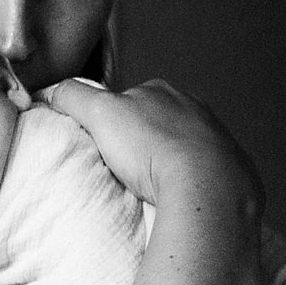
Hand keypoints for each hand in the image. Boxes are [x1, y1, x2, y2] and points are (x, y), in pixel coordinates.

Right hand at [43, 77, 261, 212]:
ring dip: (169, 160)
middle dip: (143, 140)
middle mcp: (192, 107)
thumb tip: (53, 90)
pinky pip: (206, 170)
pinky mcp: (232, 166)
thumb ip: (73, 95)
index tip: (103, 143)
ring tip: (151, 185)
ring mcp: (216, 136)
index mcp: (160, 91)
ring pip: (184, 144)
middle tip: (125, 167)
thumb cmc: (153, 149)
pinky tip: (179, 194)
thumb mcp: (99, 113)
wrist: (206, 187)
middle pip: (157, 121)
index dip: (111, 120)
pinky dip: (193, 179)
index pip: (128, 98)